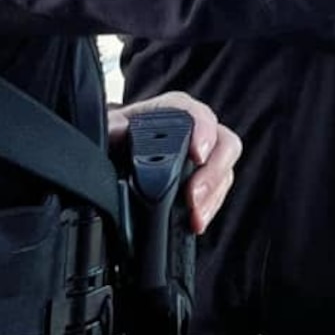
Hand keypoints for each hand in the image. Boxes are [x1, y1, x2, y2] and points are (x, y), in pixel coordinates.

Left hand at [108, 91, 242, 235]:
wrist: (112, 157)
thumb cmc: (115, 137)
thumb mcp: (110, 129)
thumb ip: (113, 126)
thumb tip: (120, 130)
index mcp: (174, 111)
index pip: (198, 114)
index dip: (203, 132)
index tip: (198, 155)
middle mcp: (196, 131)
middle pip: (223, 143)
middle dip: (213, 173)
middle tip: (194, 197)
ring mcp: (203, 158)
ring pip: (224, 171)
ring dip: (212, 196)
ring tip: (196, 218)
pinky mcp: (204, 182)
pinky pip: (218, 192)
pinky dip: (209, 207)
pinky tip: (195, 222)